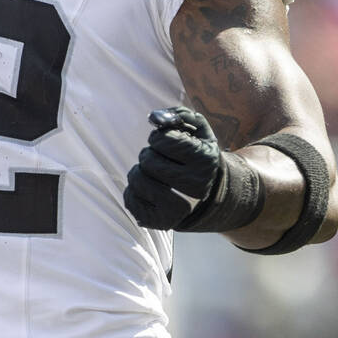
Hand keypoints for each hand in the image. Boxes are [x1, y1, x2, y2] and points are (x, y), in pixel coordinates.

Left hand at [123, 106, 222, 229]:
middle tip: (160, 160)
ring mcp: (179, 208)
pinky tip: (148, 190)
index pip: (163, 140)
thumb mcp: (198, 131)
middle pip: (147, 160)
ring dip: (138, 171)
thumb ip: (178, 115)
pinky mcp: (162, 222)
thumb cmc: (197, 155)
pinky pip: (129, 199)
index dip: (158, 138)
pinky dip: (133, 190)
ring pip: (136, 179)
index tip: (166, 144)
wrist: (207, 194)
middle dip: (148, 155)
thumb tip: (154, 117)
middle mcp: (195, 187)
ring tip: (152, 174)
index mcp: (205, 161)